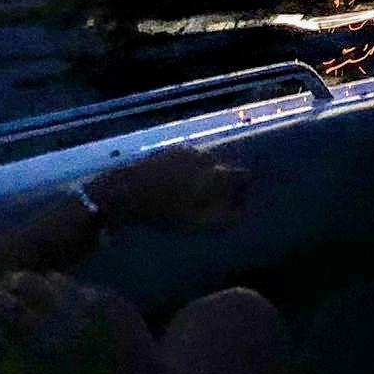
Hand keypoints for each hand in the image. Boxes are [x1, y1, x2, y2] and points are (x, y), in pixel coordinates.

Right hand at [0, 272, 155, 373]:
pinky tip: (63, 299)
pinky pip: (83, 287)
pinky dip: (68, 291)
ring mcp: (94, 303)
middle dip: (12, 281)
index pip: (10, 310)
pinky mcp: (113, 298)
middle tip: (0, 284)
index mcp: (49, 341)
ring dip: (39, 282)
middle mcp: (70, 315)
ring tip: (27, 286)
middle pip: (31, 283)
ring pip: (57, 280)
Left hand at [86, 145, 248, 231]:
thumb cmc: (166, 211)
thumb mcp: (199, 223)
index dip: (244, 190)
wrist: (129, 191)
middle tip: (209, 204)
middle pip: (224, 170)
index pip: (245, 176)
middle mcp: (207, 157)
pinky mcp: (170, 150)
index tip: (236, 203)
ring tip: (187, 196)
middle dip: (221, 186)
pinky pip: (188, 160)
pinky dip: (187, 171)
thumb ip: (227, 218)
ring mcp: (188, 151)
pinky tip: (173, 185)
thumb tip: (243, 213)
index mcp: (218, 174)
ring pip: (205, 165)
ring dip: (203, 178)